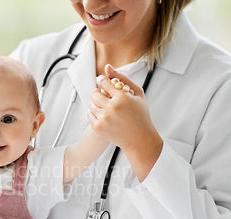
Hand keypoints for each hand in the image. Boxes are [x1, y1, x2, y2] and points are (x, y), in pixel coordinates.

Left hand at [88, 64, 162, 180]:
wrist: (139, 139)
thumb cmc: (140, 115)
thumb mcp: (137, 93)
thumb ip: (122, 78)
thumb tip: (107, 67)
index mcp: (122, 98)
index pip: (103, 82)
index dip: (101, 81)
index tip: (102, 81)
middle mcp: (112, 108)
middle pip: (93, 93)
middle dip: (97, 92)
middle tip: (102, 95)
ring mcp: (104, 119)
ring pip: (91, 104)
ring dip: (96, 103)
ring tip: (105, 106)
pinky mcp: (98, 128)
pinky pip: (89, 115)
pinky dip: (94, 113)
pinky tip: (103, 114)